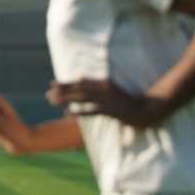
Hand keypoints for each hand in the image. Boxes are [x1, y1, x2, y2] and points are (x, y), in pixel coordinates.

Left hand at [46, 79, 172, 129]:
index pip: (81, 83)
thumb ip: (99, 87)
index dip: (66, 83)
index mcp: (104, 83)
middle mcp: (104, 89)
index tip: (52, 84)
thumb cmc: (130, 102)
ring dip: (67, 99)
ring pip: (82, 98)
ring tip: (53, 101)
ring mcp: (107, 99)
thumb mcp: (113, 91)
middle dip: (62, 90)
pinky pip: (92, 110)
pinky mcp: (111, 110)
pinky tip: (69, 113)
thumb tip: (83, 82)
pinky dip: (80, 111)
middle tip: (47, 93)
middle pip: (78, 89)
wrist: (147, 109)